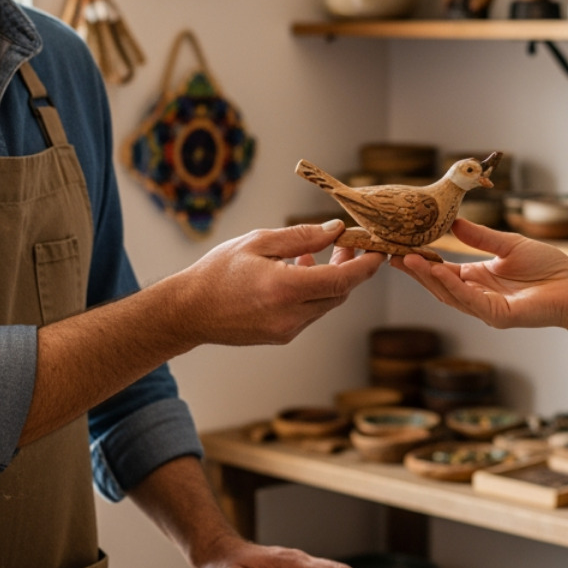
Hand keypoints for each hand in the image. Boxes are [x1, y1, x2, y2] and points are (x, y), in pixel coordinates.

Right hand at [169, 221, 383, 345]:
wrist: (188, 312)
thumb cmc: (217, 272)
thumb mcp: (258, 243)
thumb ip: (301, 237)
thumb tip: (335, 230)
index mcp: (284, 289)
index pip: (342, 280)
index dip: (366, 266)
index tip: (379, 250)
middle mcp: (290, 315)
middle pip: (339, 293)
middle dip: (350, 268)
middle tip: (347, 243)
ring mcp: (286, 331)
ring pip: (326, 304)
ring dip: (332, 280)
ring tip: (317, 253)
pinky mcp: (281, 337)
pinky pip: (310, 313)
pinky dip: (314, 293)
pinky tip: (298, 272)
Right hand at [393, 218, 567, 331]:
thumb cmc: (549, 267)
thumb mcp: (508, 245)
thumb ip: (480, 237)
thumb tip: (453, 223)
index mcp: (479, 278)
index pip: (443, 271)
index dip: (422, 261)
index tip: (400, 247)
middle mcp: (478, 295)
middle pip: (439, 285)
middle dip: (415, 270)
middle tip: (391, 254)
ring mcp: (486, 308)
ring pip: (449, 294)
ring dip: (427, 278)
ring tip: (406, 260)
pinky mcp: (498, 316)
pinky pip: (469, 300)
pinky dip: (450, 286)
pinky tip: (437, 272)